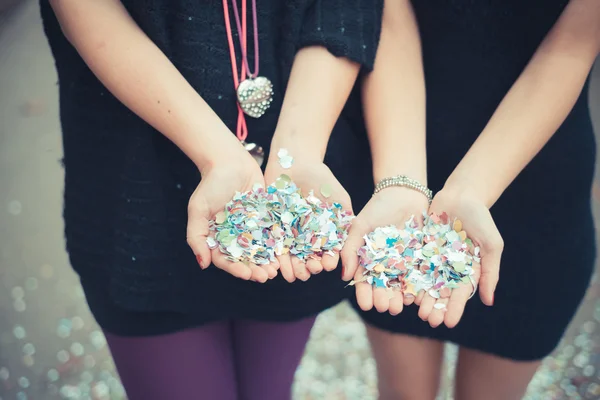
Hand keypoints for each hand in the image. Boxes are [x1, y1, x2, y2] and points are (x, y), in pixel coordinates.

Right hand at [186, 147, 278, 282]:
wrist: (230, 162)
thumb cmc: (211, 184)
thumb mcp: (198, 209)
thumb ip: (197, 236)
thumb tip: (203, 265)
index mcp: (218, 238)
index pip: (226, 260)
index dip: (236, 269)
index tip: (247, 275)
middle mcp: (235, 237)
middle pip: (245, 259)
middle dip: (255, 269)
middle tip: (266, 276)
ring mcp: (252, 229)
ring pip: (261, 250)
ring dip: (268, 262)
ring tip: (276, 270)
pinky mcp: (266, 219)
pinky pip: (273, 235)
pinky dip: (278, 246)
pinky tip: (285, 253)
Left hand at [264, 150, 351, 282]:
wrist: (296, 162)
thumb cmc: (322, 179)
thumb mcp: (339, 198)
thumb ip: (346, 220)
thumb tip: (354, 244)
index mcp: (322, 233)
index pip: (326, 251)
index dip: (327, 260)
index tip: (328, 265)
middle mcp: (306, 237)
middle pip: (307, 258)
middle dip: (310, 267)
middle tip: (311, 271)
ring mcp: (288, 234)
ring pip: (290, 256)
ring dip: (292, 268)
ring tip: (294, 276)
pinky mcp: (271, 228)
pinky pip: (272, 245)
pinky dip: (274, 258)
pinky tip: (276, 268)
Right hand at [341, 187, 429, 315]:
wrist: (403, 194)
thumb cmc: (377, 208)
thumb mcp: (359, 226)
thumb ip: (350, 249)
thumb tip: (345, 277)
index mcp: (366, 259)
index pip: (364, 281)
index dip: (364, 293)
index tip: (366, 304)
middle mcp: (383, 265)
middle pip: (382, 287)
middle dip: (382, 299)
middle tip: (384, 307)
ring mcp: (401, 263)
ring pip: (399, 286)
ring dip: (398, 298)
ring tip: (398, 307)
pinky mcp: (418, 259)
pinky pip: (417, 277)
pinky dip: (415, 288)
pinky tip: (414, 297)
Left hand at [416, 188, 502, 327]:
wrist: (461, 196)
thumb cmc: (481, 219)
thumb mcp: (491, 244)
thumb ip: (490, 271)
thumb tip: (489, 302)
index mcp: (467, 270)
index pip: (460, 294)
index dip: (454, 308)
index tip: (448, 323)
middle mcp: (449, 268)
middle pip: (441, 292)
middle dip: (436, 306)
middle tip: (429, 321)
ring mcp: (433, 259)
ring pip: (425, 282)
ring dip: (421, 297)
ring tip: (416, 311)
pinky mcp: (420, 248)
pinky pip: (413, 265)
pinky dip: (409, 278)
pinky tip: (404, 290)